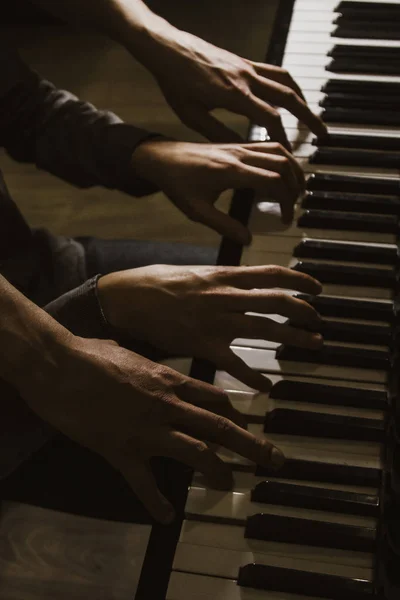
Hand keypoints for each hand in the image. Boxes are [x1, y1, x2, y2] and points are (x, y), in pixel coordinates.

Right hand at [16, 335, 283, 522]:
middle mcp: (167, 405)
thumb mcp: (124, 350)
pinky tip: (166, 516)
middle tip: (273, 459)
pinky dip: (156, 501)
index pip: (214, 399)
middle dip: (251, 444)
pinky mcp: (122, 451)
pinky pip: (144, 483)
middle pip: (220, 425)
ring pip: (196, 451)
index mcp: (168, 381)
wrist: (60, 366)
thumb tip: (134, 353)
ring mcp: (147, 429)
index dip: (235, 414)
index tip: (247, 426)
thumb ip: (139, 358)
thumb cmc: (90, 354)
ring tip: (231, 484)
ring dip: (218, 469)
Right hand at [98, 264, 322, 391]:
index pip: (270, 274)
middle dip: (303, 311)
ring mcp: (216, 321)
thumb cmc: (153, 282)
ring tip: (312, 344)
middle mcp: (224, 296)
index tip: (316, 288)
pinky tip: (266, 386)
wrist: (126, 299)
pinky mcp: (202, 345)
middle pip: (276, 302)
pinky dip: (254, 376)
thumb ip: (216, 278)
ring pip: (265, 329)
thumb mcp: (191, 271)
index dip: (299, 280)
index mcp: (222, 274)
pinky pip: (235, 364)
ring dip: (293, 337)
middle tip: (317, 320)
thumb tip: (234, 281)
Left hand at [131, 140, 304, 242]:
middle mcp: (239, 154)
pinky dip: (282, 159)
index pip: (273, 181)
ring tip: (295, 191)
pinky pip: (268, 146)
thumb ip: (223, 226)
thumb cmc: (177, 184)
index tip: (285, 219)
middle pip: (283, 163)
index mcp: (231, 171)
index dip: (286, 201)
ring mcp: (239, 146)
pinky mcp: (237, 144)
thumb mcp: (197, 211)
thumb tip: (248, 240)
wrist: (160, 158)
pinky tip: (282, 175)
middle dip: (295, 186)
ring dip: (293, 169)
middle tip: (294, 206)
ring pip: (279, 150)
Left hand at [134, 27, 326, 146]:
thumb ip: (218, 134)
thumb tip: (241, 150)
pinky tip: (291, 96)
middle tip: (324, 134)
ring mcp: (247, 67)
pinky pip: (275, 71)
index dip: (283, 138)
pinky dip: (289, 85)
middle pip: (289, 98)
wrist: (166, 49)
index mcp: (234, 95)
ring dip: (304, 99)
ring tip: (312, 116)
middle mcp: (246, 79)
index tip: (288, 154)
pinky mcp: (244, 61)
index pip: (271, 119)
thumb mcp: (192, 116)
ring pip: (287, 82)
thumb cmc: (175, 83)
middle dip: (309, 118)